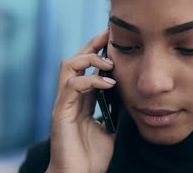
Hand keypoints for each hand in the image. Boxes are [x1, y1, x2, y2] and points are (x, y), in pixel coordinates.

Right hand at [46, 29, 115, 172]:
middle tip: (109, 35)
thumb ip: (117, 111)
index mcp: (82, 100)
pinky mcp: (60, 112)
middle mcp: (70, 97)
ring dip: (89, 59)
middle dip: (92, 45)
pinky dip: (90, 80)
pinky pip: (72, 86)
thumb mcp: (111, 128)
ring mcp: (63, 103)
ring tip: (109, 63)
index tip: (114, 40)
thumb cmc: (92, 156)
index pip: (87, 68)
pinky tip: (108, 83)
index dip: (98, 52)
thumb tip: (132, 97)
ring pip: (68, 66)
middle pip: (75, 60)